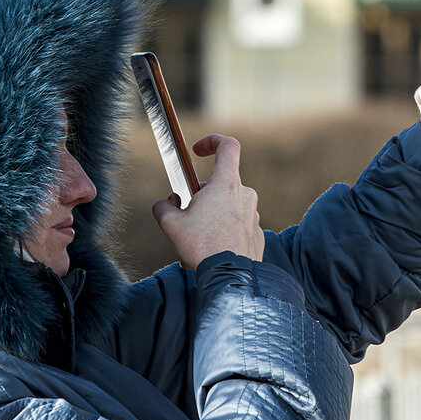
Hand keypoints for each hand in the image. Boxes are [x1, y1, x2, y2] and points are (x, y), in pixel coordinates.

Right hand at [152, 134, 264, 270]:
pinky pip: (236, 227)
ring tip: (194, 241)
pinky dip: (221, 234)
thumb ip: (163, 207)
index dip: (212, 141)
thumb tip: (165, 203)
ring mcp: (253, 215)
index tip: (197, 151)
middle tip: (185, 216)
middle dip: (200, 197)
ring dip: (209, 218)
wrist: (231, 278)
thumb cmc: (202, 246)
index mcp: (226, 184)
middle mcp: (244, 195)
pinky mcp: (257, 235)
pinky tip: (209, 253)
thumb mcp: (171, 224)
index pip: (228, 146)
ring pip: (227, 208)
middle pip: (219, 184)